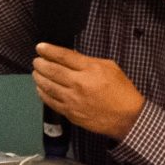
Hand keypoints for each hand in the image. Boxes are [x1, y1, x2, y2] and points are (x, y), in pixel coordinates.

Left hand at [31, 43, 145, 140]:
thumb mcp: (110, 67)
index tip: (40, 47)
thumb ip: (88, 61)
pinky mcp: (70, 113)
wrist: (128, 117)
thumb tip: (70, 57)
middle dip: (40, 63)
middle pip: (52, 70)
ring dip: (39, 77)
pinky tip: (40, 88)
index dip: (48, 50)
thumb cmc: (121, 92)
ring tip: (36, 72)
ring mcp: (73, 100)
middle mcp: (79, 84)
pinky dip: (42, 93)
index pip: (63, 56)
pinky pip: (50, 102)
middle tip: (36, 61)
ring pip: (47, 86)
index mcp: (90, 69)